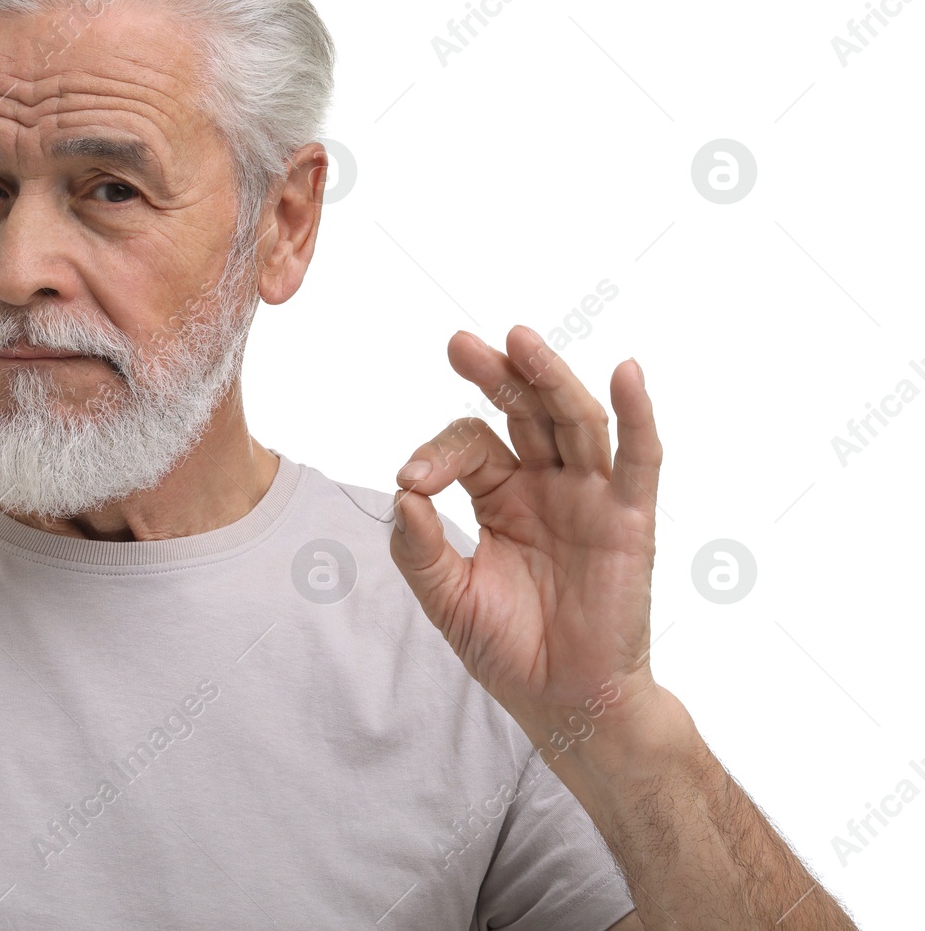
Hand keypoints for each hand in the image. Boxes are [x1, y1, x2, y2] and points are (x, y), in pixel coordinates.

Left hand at [386, 326, 663, 744]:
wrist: (563, 702)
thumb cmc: (509, 649)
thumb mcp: (448, 598)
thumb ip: (420, 550)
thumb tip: (402, 495)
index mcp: (503, 496)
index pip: (472, 447)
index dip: (439, 454)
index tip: (413, 478)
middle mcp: (548, 485)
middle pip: (525, 413)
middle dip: (495, 377)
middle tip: (460, 344)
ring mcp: (591, 498)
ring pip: (574, 422)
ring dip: (549, 378)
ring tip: (519, 340)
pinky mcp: (630, 522)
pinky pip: (640, 461)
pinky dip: (638, 415)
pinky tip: (628, 374)